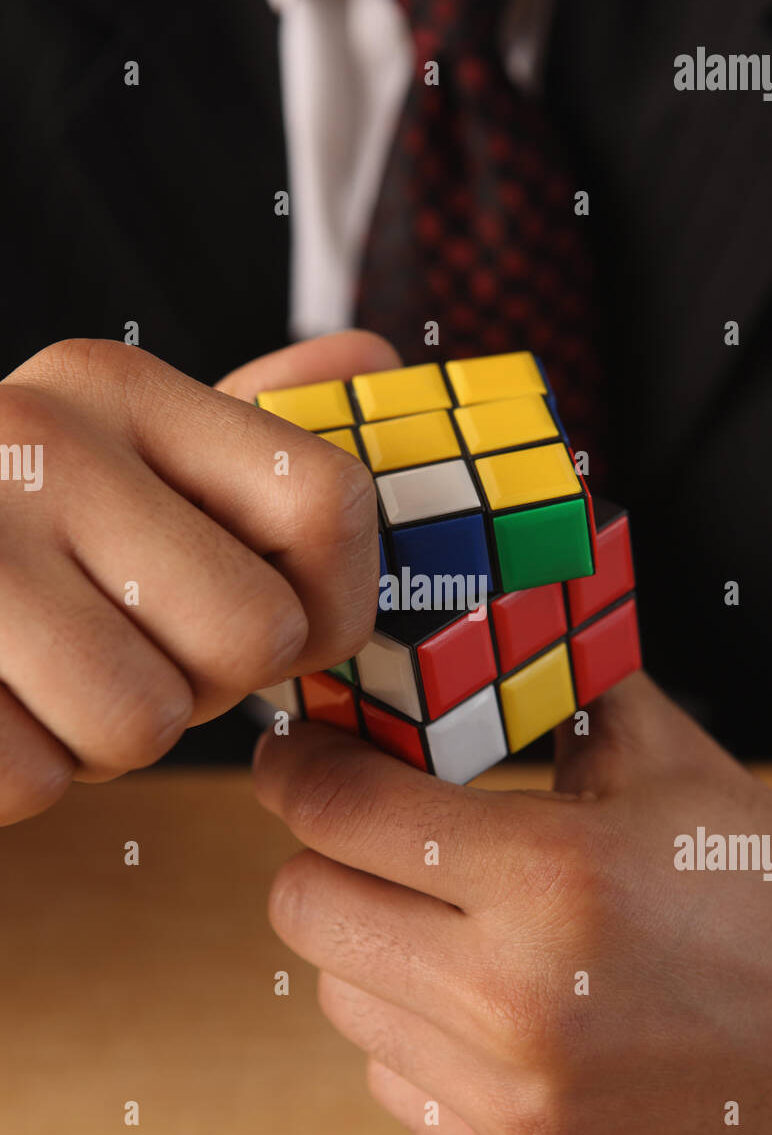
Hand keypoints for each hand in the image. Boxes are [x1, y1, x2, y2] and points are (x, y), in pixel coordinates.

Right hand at [0, 331, 395, 822]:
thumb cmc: (8, 537)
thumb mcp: (113, 457)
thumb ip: (240, 429)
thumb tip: (372, 352)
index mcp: (115, 386)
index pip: (329, 503)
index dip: (330, 602)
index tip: (272, 621)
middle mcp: (36, 443)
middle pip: (251, 636)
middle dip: (203, 684)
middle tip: (124, 649)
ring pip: (144, 725)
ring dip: (107, 739)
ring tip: (45, 677)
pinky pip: (35, 782)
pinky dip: (21, 776)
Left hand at [254, 672, 771, 1134]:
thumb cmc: (770, 893)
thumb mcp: (667, 765)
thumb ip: (559, 694)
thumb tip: (475, 645)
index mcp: (551, 875)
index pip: (340, 810)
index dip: (297, 767)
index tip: (294, 756)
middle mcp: (517, 1001)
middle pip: (306, 910)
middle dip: (324, 856)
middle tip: (371, 837)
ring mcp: (516, 1103)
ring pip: (343, 999)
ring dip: (374, 947)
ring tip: (452, 925)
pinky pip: (394, 1085)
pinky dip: (418, 1034)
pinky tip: (487, 1006)